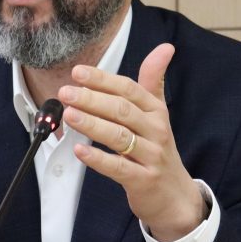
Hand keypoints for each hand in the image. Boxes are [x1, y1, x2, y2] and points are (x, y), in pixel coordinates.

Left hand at [59, 43, 204, 241]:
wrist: (175, 194)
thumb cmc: (157, 147)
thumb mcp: (158, 112)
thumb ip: (154, 80)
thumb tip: (166, 47)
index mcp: (156, 111)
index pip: (129, 89)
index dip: (103, 79)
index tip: (77, 72)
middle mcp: (156, 130)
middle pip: (122, 110)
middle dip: (92, 99)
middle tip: (66, 92)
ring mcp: (151, 156)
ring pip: (119, 137)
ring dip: (92, 124)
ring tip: (69, 114)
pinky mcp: (143, 181)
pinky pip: (119, 168)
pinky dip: (98, 159)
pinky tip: (79, 150)